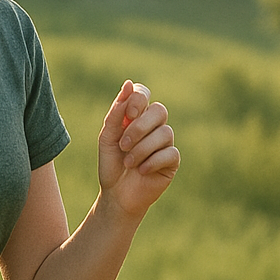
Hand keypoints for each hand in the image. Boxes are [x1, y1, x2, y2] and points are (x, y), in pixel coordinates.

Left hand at [98, 81, 178, 217]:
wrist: (116, 194)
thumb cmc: (111, 163)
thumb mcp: (107, 137)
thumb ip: (117, 112)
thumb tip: (128, 84)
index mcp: (137, 116)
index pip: (144, 93)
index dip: (139, 99)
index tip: (129, 115)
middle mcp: (154, 126)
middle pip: (159, 110)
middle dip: (139, 127)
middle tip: (123, 145)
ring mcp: (165, 143)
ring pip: (165, 132)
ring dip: (142, 148)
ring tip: (128, 163)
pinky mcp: (172, 161)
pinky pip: (170, 153)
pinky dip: (152, 161)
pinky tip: (141, 171)